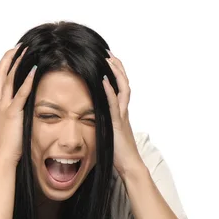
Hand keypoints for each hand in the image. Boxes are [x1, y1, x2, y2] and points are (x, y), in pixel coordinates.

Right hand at [0, 44, 36, 165]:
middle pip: (1, 73)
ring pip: (9, 79)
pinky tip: (35, 70)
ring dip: (19, 63)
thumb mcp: (8, 124)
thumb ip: (13, 112)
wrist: (2, 158)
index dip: (6, 63)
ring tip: (28, 51)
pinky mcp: (12, 114)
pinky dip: (28, 80)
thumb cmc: (8, 144)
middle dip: (10, 57)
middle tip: (20, 46)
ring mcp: (3, 107)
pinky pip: (21, 94)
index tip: (14, 53)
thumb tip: (22, 107)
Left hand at [102, 50, 144, 177]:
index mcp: (121, 112)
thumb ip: (102, 123)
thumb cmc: (118, 153)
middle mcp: (123, 111)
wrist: (129, 166)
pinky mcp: (118, 124)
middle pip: (124, 83)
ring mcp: (122, 116)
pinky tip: (104, 79)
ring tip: (107, 59)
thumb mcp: (107, 134)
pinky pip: (114, 104)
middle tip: (108, 53)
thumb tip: (89, 118)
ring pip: (122, 89)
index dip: (115, 73)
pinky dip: (109, 90)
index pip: (120, 87)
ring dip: (115, 73)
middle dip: (117, 67)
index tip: (107, 60)